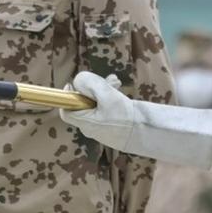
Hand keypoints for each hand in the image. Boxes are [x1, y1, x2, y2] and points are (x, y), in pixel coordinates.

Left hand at [59, 71, 211, 168]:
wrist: (145, 132)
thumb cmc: (125, 117)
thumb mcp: (107, 95)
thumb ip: (90, 84)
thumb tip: (79, 80)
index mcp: (85, 121)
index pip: (66, 111)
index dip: (66, 97)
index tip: (73, 85)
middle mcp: (90, 125)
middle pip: (82, 103)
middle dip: (92, 88)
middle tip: (104, 81)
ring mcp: (101, 126)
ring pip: (96, 103)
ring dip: (103, 89)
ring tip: (116, 82)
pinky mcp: (112, 124)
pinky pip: (105, 108)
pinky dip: (110, 97)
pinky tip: (119, 88)